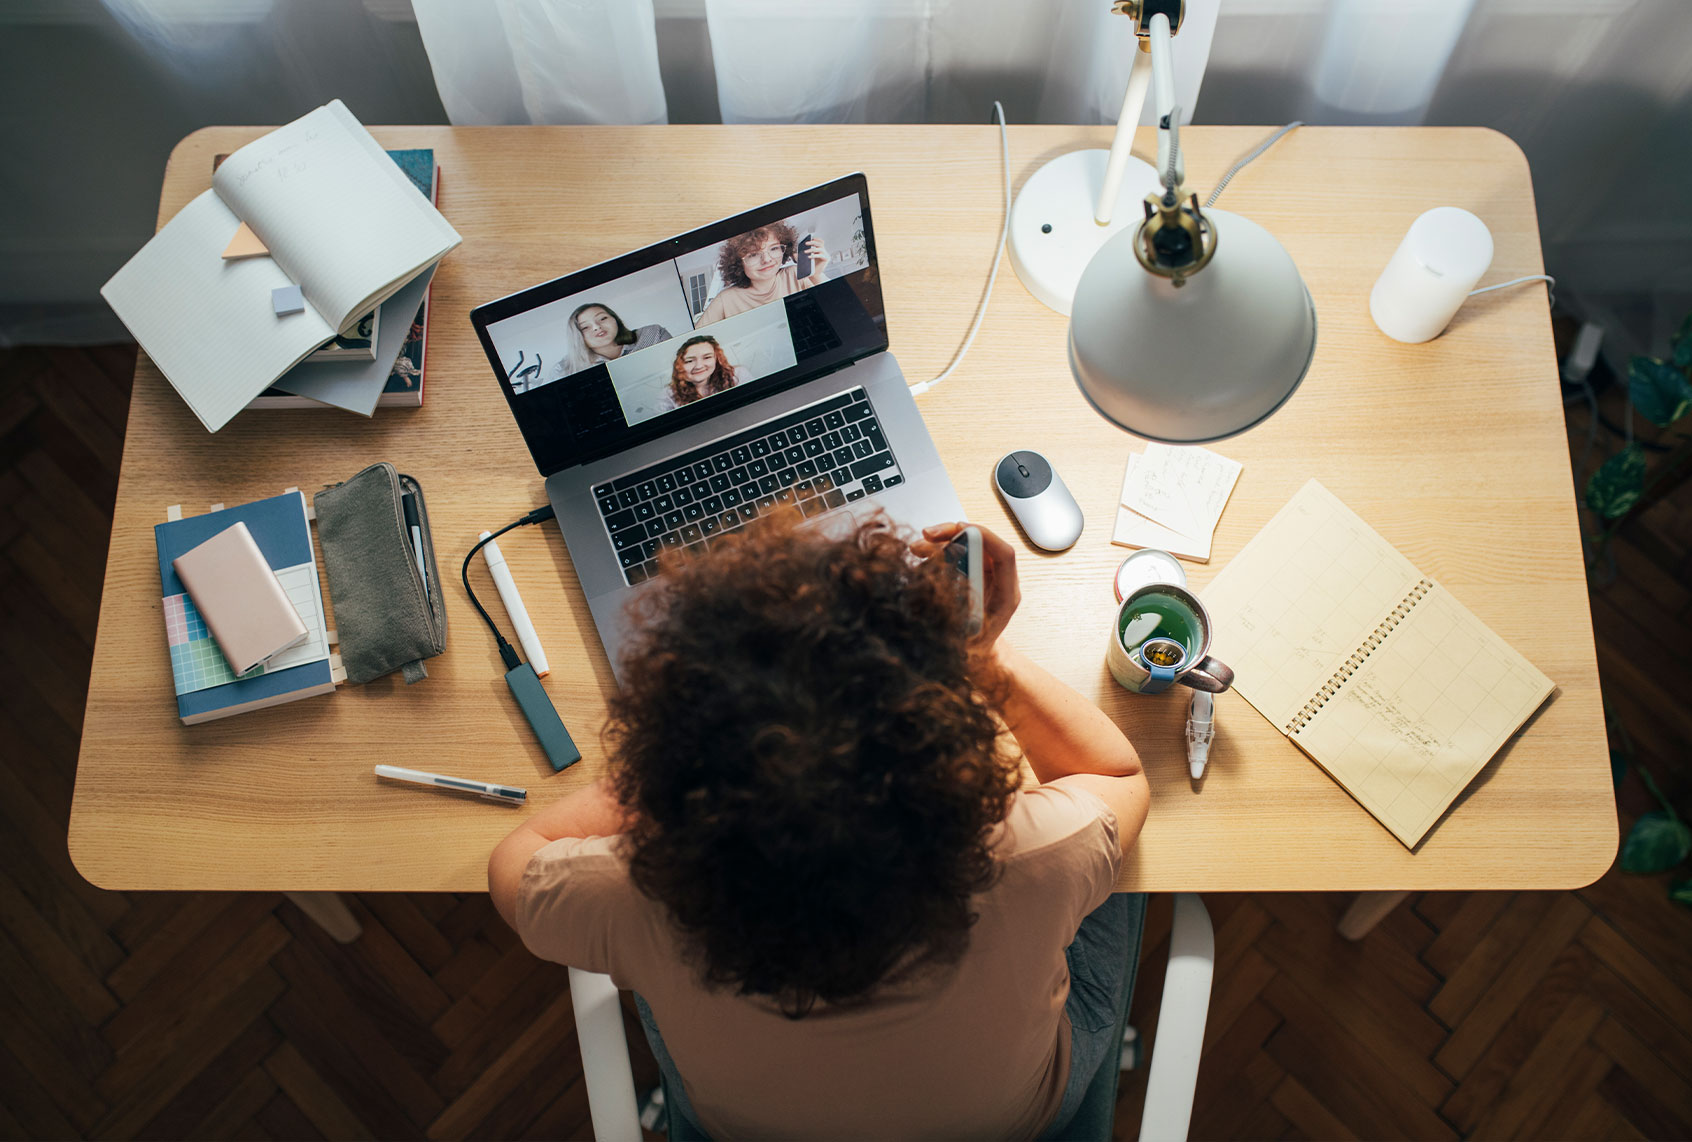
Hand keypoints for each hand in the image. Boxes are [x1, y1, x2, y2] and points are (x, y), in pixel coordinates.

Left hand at [803, 237, 829, 280]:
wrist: (814, 275)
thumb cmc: (810, 267)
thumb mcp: (804, 259)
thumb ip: (800, 256)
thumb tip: (794, 254)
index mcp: (820, 250)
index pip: (820, 242)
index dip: (816, 239)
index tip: (810, 238)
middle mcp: (824, 251)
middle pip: (820, 244)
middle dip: (812, 242)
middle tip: (806, 243)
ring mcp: (826, 255)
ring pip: (820, 249)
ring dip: (812, 249)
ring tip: (805, 252)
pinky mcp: (826, 259)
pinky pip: (820, 255)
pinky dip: (814, 255)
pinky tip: (809, 257)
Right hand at [914, 521, 1019, 649]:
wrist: (977, 655)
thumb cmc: (975, 649)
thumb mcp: (967, 637)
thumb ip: (960, 617)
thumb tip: (941, 592)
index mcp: (1006, 594)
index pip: (1004, 555)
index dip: (984, 537)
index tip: (959, 531)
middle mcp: (998, 579)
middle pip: (982, 543)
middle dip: (954, 533)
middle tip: (928, 534)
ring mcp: (985, 574)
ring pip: (966, 545)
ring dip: (941, 542)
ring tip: (917, 548)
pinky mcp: (971, 574)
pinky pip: (956, 554)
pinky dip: (938, 552)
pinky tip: (921, 557)